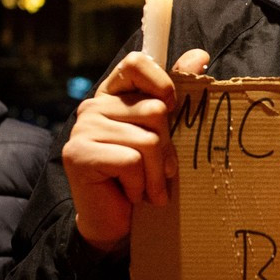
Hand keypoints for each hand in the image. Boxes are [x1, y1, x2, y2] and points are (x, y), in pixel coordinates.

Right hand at [63, 48, 210, 250]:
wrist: (115, 223)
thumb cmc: (142, 176)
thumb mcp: (163, 132)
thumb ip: (176, 92)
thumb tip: (201, 55)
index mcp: (113, 95)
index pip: (137, 62)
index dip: (162, 82)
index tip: (170, 107)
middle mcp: (93, 106)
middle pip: (155, 110)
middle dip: (167, 148)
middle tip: (159, 171)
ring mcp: (83, 129)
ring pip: (148, 140)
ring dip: (155, 174)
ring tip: (146, 188)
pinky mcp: (79, 154)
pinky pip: (132, 161)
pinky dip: (140, 185)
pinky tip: (130, 194)